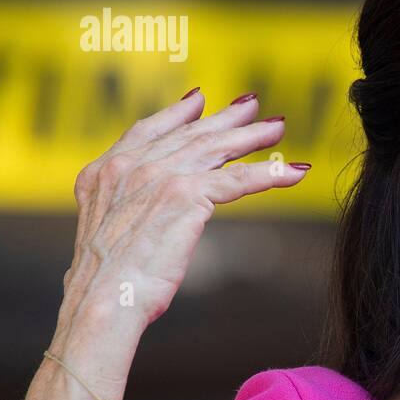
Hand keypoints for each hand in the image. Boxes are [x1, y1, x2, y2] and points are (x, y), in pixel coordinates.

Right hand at [52, 89, 310, 378]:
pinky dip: (273, 174)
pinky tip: (296, 172)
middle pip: (189, 134)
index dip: (177, 113)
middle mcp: (129, 166)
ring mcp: (158, 176)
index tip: (200, 99)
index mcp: (103, 172)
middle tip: (251, 105)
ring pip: (217, 149)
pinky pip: (241, 179)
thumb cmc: (104, 284)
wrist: (103, 301)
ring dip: (253, 137)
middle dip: (225, 119)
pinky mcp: (186, 194)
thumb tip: (145, 210)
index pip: (147, 130)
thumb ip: (124, 209)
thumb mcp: (105, 234)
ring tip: (277, 129)